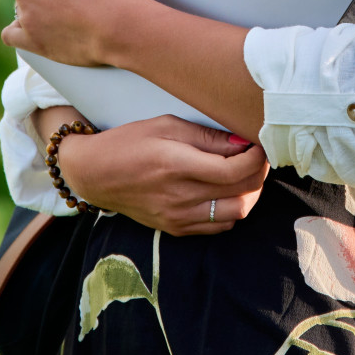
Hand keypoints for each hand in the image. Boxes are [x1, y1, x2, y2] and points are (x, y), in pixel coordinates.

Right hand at [57, 115, 268, 236]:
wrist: (94, 174)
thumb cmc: (130, 142)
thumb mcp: (166, 125)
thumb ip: (207, 136)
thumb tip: (243, 142)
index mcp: (177, 165)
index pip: (235, 170)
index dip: (257, 158)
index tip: (259, 145)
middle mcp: (180, 196)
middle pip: (242, 192)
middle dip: (258, 173)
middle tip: (256, 157)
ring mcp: (178, 217)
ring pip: (236, 213)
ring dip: (248, 194)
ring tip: (243, 175)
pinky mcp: (175, 229)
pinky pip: (219, 226)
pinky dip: (231, 210)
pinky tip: (225, 192)